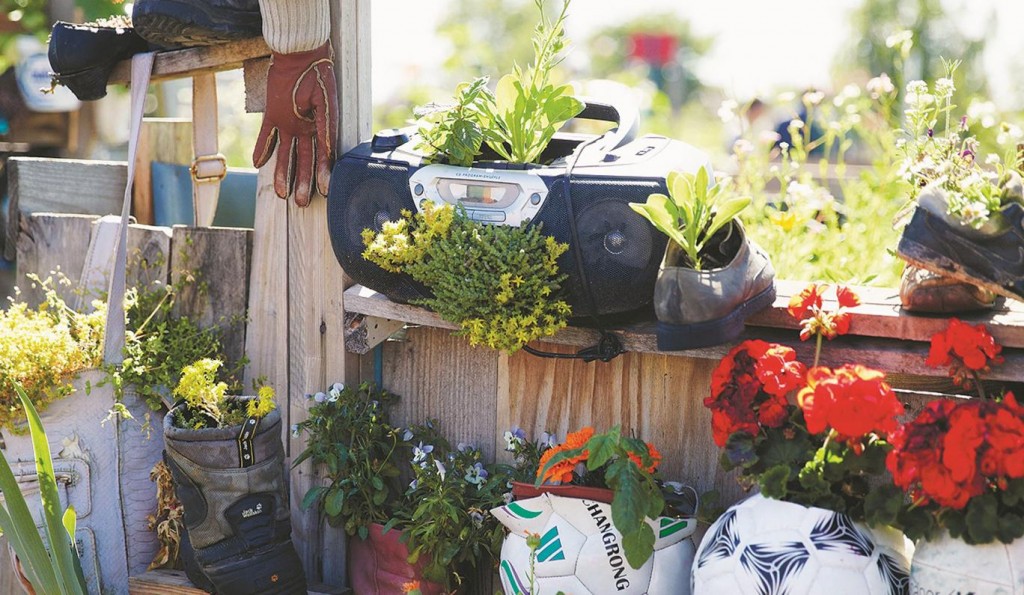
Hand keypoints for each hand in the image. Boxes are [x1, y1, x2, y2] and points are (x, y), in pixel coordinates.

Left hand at [253, 42, 337, 206]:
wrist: (299, 55)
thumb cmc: (317, 76)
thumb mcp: (325, 106)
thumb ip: (326, 131)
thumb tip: (330, 157)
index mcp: (321, 127)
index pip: (323, 157)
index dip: (323, 174)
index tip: (325, 192)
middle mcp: (306, 129)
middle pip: (304, 160)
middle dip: (302, 181)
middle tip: (300, 203)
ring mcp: (288, 123)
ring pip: (286, 153)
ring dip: (284, 173)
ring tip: (283, 194)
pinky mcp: (273, 114)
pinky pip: (267, 135)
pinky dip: (263, 149)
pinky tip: (259, 164)